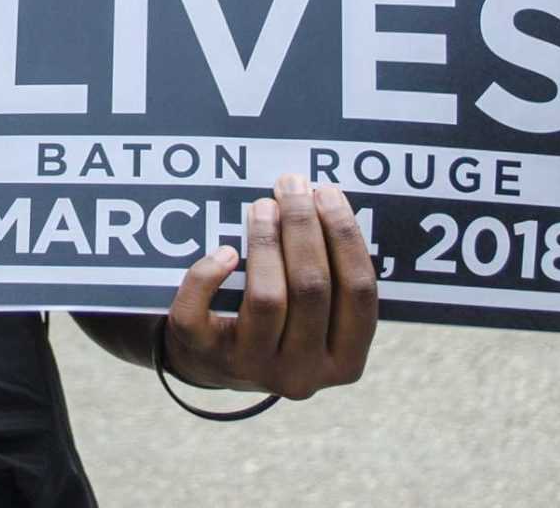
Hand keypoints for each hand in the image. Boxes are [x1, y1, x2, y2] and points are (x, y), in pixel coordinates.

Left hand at [164, 174, 376, 400]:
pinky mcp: (205, 356)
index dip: (345, 236)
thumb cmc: (280, 324)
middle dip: (302, 226)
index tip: (327, 192)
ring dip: (265, 241)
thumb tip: (324, 201)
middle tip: (291, 185)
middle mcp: (303, 374)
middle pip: (311, 288)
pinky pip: (201, 312)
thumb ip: (330, 277)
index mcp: (344, 361)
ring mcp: (252, 368)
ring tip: (261, 206)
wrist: (214, 362)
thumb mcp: (318, 318)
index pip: (358, 293)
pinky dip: (208, 276)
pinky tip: (224, 252)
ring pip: (266, 297)